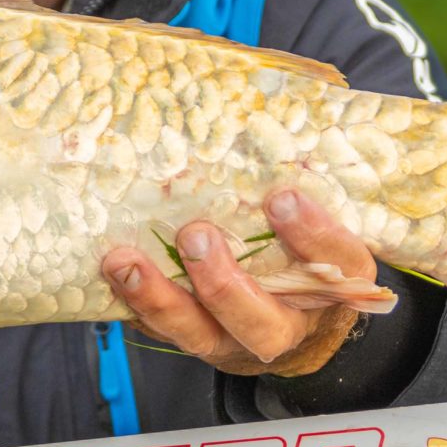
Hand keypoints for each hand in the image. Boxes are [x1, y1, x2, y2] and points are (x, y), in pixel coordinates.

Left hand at [101, 189, 373, 377]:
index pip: (334, 261)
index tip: (281, 198)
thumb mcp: (328, 223)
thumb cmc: (308, 255)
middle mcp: (286, 323)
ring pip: (198, 333)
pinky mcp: (198, 341)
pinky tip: (113, 276)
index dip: (311, 234)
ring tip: (125, 262)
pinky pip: (161, 331)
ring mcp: (236, 340)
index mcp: (332, 285)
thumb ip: (308, 183)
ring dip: (159, 298)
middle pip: (258, 320)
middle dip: (222, 281)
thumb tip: (296, 104)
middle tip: (195, 235)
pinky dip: (135, 305)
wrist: (299, 322)